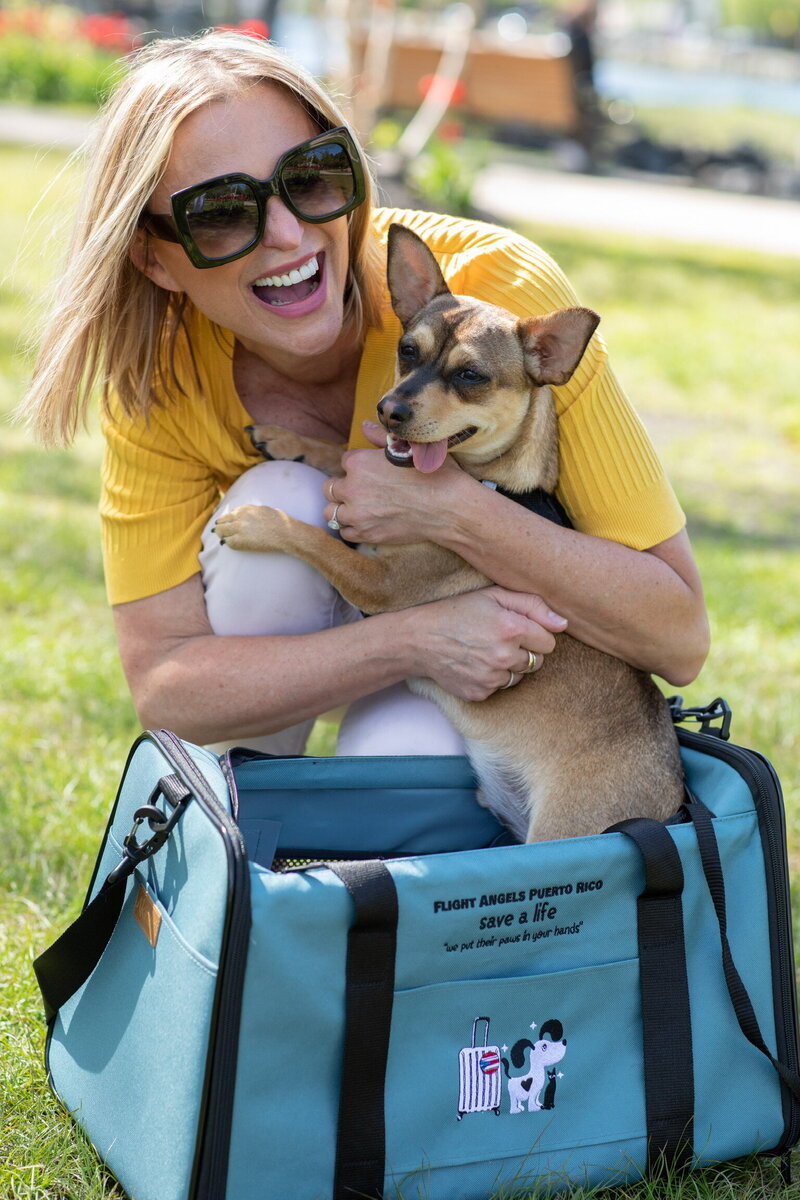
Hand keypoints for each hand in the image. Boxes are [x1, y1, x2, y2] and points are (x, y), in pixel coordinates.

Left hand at [322, 421, 468, 544]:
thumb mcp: (409, 448)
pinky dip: (351, 528)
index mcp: (358, 462)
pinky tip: (365, 522)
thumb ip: (380, 437)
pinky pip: (344, 532)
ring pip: (331, 512)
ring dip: (343, 508)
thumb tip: (364, 426)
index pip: (344, 461)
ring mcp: (357, 514)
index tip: (370, 472)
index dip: (357, 466)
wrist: (449, 507)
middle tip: (361, 490)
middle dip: (343, 487)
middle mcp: (352, 488)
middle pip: (330, 488)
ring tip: (359, 508)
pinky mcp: (366, 534)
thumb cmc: (433, 474)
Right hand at [409, 586, 566, 700]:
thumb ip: (533, 605)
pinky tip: (475, 663)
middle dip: (524, 650)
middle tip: (498, 638)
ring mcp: (492, 678)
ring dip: (510, 665)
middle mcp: (504, 656)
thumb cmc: (458, 611)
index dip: (535, 633)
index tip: (516, 628)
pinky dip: (493, 678)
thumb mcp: (493, 596)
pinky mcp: (481, 693)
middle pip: (537, 661)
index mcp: (512, 628)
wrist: (420, 639)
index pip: (549, 642)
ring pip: (520, 675)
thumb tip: (564, 624)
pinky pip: (501, 687)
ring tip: (486, 650)